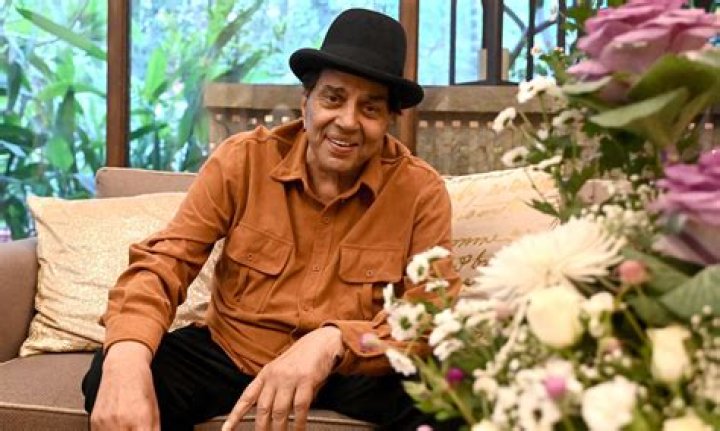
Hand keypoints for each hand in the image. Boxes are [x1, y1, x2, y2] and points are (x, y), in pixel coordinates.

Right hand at [90, 341, 158, 430]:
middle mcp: (121, 421)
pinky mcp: (94, 421)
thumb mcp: (154, 410)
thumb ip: (154, 430)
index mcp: (140, 419)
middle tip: (134, 429)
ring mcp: (105, 422)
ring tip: (127, 427)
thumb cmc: (142, 388)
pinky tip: (117, 428)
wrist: (123, 368)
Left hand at [222, 326, 344, 430]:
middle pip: (263, 409)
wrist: (321, 342)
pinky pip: (300, 407)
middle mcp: (274, 376)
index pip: (247, 397)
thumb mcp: (281, 370)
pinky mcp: (306, 380)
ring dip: (279, 429)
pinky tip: (298, 430)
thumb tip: (271, 414)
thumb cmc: (301, 358)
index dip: (235, 415)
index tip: (226, 430)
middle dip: (262, 428)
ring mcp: (290, 378)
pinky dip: (298, 423)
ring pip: (279, 411)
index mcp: (265, 374)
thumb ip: (274, 389)